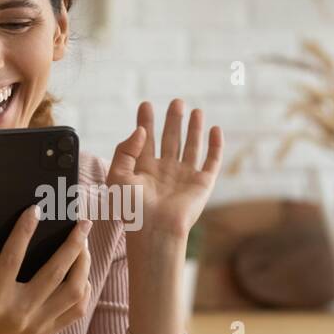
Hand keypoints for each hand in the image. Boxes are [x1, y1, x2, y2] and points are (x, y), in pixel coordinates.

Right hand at [0, 206, 91, 333]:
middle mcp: (20, 313)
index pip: (12, 258)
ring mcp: (38, 325)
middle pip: (55, 273)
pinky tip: (81, 271)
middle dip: (73, 244)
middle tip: (81, 223)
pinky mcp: (48, 333)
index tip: (35, 209)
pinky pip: (77, 309)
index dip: (24, 231)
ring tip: (83, 244)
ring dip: (83, 264)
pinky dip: (84, 287)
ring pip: (73, 291)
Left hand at [108, 99, 222, 241]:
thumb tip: (141, 130)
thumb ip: (125, 150)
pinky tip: (215, 129)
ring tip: (195, 110)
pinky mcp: (201, 184)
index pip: (145, 140)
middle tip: (177, 102)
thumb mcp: (117, 175)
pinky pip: (211, 161)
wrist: (154, 230)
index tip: (145, 105)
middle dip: (173, 120)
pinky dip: (215, 145)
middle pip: (170, 139)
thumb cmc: (132, 209)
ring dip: (194, 129)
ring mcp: (184, 177)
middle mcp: (165, 171)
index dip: (145, 122)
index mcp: (144, 170)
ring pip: (191, 146)